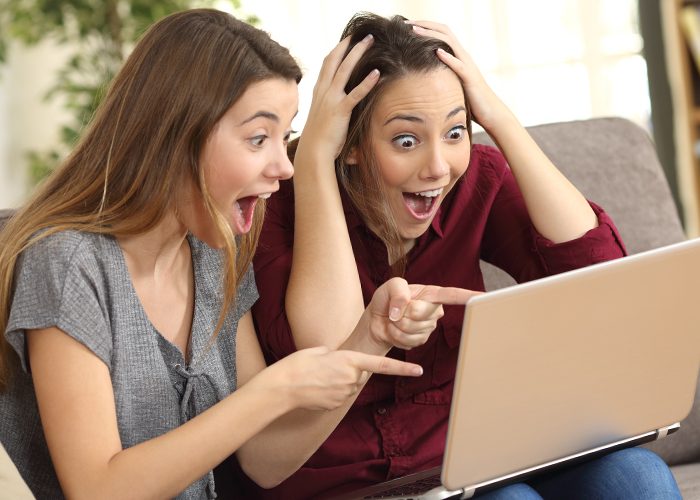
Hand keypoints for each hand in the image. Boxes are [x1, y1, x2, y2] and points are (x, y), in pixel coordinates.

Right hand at [257, 346, 422, 410]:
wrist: (282, 388)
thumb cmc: (298, 365)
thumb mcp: (320, 350)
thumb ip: (337, 355)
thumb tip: (342, 362)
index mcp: (349, 360)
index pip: (381, 365)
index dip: (402, 368)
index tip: (418, 370)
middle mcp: (351, 378)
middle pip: (360, 373)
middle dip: (350, 369)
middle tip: (327, 367)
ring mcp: (344, 394)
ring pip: (349, 385)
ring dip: (339, 380)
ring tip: (319, 377)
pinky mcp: (336, 405)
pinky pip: (340, 395)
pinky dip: (331, 391)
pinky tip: (317, 388)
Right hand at [296, 35, 379, 162]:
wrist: (313, 153)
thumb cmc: (319, 139)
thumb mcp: (322, 117)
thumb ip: (329, 106)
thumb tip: (338, 105)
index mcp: (318, 92)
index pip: (327, 64)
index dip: (338, 50)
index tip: (348, 40)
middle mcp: (323, 92)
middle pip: (335, 61)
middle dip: (348, 45)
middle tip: (362, 35)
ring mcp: (331, 100)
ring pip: (344, 70)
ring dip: (357, 53)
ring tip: (370, 42)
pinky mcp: (340, 110)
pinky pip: (355, 93)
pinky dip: (367, 82)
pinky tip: (377, 73)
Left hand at [365, 277, 480, 350]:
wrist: (376, 321)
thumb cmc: (386, 300)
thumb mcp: (389, 287)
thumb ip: (397, 292)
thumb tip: (402, 310)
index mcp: (431, 294)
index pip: (453, 295)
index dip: (469, 296)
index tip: (484, 297)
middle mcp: (434, 310)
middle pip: (422, 313)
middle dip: (403, 312)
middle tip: (396, 310)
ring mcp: (429, 327)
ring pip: (414, 329)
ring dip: (398, 325)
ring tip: (395, 320)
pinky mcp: (422, 340)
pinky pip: (410, 341)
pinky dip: (397, 336)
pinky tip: (396, 330)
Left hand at [407, 20, 512, 129]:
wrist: (490, 112)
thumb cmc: (469, 100)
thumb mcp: (451, 83)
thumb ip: (440, 74)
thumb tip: (421, 74)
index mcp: (458, 56)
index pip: (441, 34)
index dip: (425, 27)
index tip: (407, 25)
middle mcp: (463, 56)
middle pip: (445, 32)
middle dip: (425, 25)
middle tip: (407, 23)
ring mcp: (468, 66)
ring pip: (450, 43)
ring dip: (432, 35)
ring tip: (415, 31)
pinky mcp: (470, 78)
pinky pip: (459, 65)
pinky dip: (448, 57)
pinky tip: (436, 52)